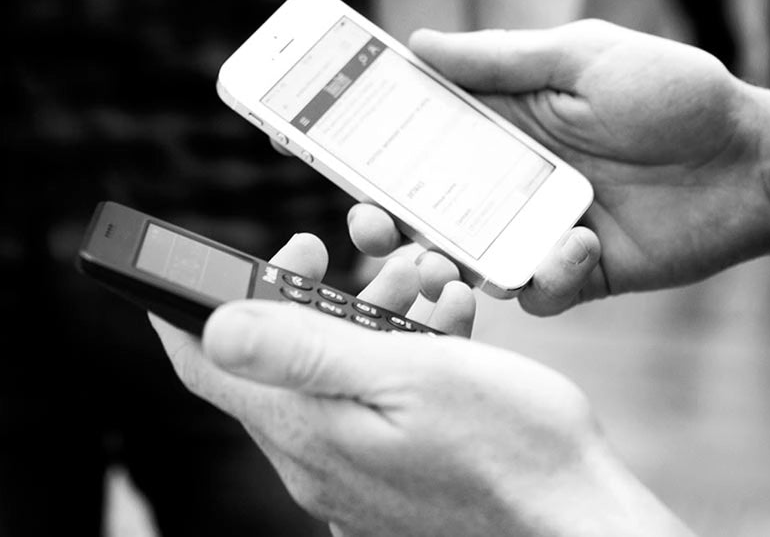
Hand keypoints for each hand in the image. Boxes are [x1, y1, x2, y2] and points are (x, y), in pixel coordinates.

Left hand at [149, 234, 689, 535]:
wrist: (575, 520)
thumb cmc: (511, 448)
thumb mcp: (409, 376)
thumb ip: (306, 352)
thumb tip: (215, 326)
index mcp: (307, 432)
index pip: (206, 366)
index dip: (195, 303)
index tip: (223, 259)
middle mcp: (316, 464)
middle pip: (272, 367)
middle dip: (306, 297)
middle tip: (342, 261)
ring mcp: (352, 480)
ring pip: (327, 382)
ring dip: (361, 323)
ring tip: (420, 291)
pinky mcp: (388, 485)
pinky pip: (366, 412)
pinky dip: (390, 364)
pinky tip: (442, 338)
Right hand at [351, 20, 769, 314]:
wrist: (754, 162)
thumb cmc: (673, 95)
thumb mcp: (582, 58)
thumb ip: (500, 61)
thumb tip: (416, 46)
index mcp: (501, 125)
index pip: (415, 135)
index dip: (364, 139)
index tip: (313, 135)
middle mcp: (508, 182)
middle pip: (425, 207)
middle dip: (387, 219)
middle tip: (370, 222)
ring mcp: (537, 231)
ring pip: (465, 260)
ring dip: (446, 263)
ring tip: (444, 258)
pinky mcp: (576, 274)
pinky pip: (536, 294)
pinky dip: (543, 280)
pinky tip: (574, 251)